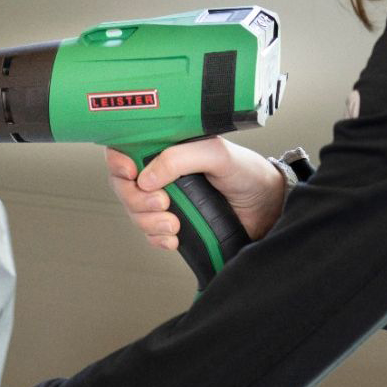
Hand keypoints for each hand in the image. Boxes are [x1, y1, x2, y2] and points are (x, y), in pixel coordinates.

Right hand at [106, 139, 285, 251]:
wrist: (267, 208)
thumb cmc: (246, 173)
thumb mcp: (216, 155)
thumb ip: (180, 158)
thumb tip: (146, 176)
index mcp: (167, 147)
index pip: (125, 149)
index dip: (119, 163)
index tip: (130, 172)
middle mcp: (161, 172)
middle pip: (124, 186)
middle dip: (137, 199)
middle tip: (162, 202)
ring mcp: (166, 199)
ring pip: (135, 212)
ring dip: (148, 222)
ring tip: (173, 223)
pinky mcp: (173, 222)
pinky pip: (150, 234)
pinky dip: (157, 238)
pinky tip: (174, 238)